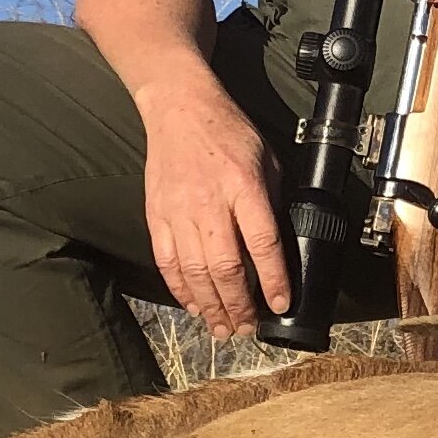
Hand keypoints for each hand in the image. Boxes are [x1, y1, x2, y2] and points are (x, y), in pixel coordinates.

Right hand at [136, 82, 290, 334]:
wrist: (179, 109)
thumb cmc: (229, 132)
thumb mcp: (266, 160)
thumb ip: (272, 201)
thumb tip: (280, 244)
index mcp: (243, 187)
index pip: (262, 243)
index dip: (274, 279)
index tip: (281, 304)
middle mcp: (209, 203)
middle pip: (225, 267)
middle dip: (239, 305)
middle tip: (248, 327)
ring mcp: (178, 212)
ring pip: (194, 272)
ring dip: (210, 306)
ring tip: (223, 327)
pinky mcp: (157, 216)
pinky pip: (168, 262)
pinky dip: (180, 289)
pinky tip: (193, 305)